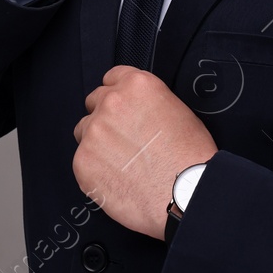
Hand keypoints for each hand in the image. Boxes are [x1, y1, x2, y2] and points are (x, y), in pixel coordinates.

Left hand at [72, 65, 215, 240]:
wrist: (185, 195)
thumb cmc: (190, 158)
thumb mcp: (178, 112)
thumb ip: (147, 103)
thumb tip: (137, 110)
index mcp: (136, 86)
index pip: (112, 77)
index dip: (117, 94)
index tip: (121, 108)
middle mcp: (111, 103)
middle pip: (94, 102)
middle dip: (105, 118)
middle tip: (123, 139)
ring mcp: (93, 132)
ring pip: (84, 131)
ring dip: (97, 142)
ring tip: (121, 162)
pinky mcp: (82, 160)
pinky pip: (82, 160)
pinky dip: (95, 169)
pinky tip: (117, 178)